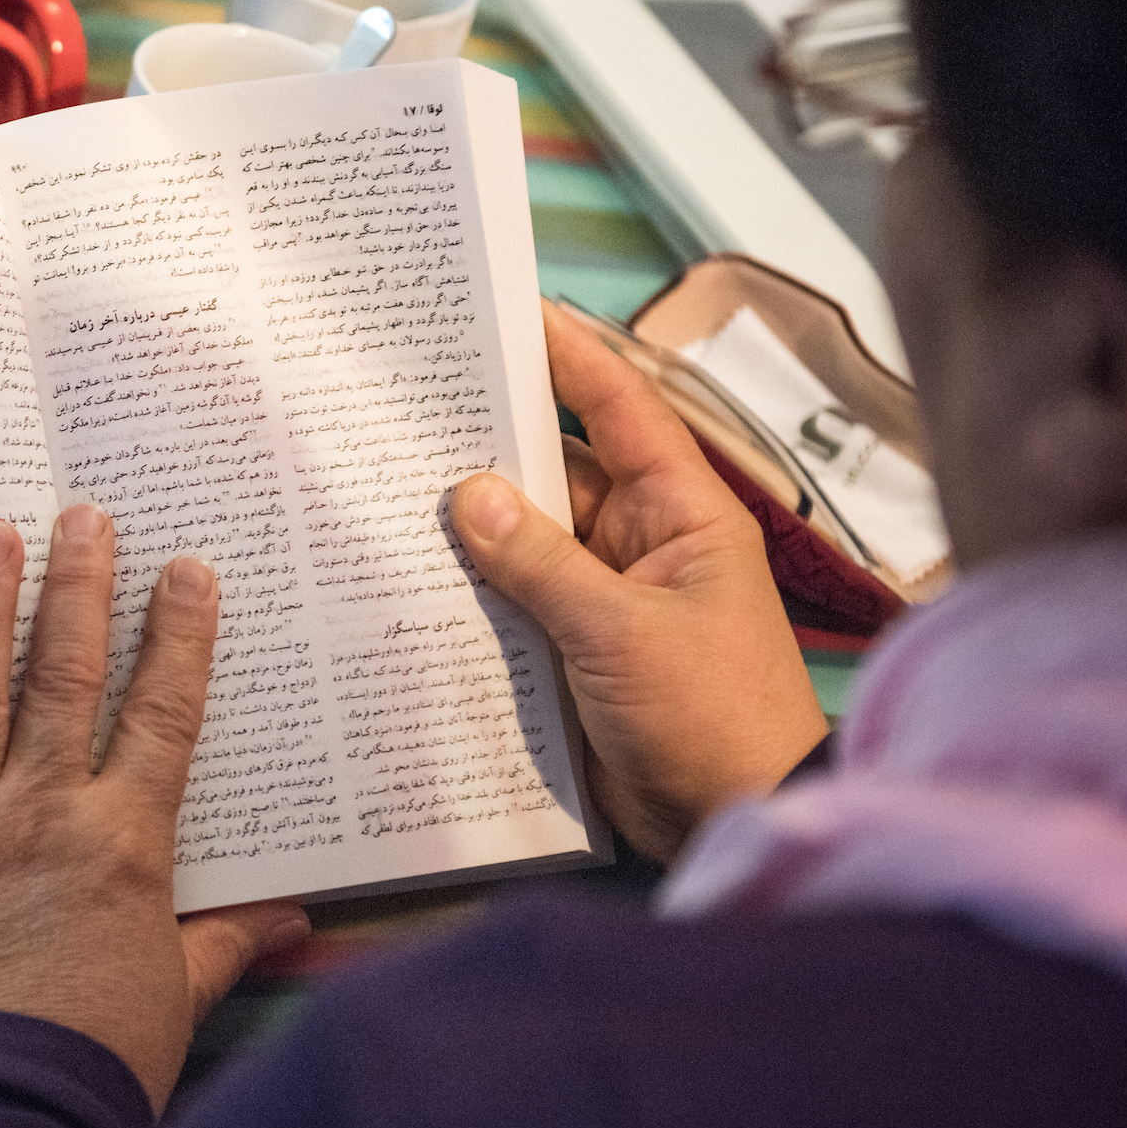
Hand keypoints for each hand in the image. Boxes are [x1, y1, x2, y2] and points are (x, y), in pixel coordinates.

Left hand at [0, 507, 309, 1112]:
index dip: (178, 638)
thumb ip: (227, 942)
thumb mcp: (176, 997)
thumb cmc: (91, 1064)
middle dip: (78, 588)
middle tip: (81, 513)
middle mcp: (40, 813)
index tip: (185, 570)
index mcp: (123, 843)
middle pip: (65, 678)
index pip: (161, 715)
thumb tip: (294, 915)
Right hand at [450, 303, 825, 862]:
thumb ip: (541, 562)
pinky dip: (472, 590)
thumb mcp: (621, 632)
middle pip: (557, 471)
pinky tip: (411, 573)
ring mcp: (608, 599)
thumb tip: (470, 493)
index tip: (513, 309)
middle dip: (492, 441)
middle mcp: (642, 544)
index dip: (571, 355)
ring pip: (527, 539)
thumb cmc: (711, 716)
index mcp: (680, 515)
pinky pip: (517, 601)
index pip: (620, 410)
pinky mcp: (577, 651)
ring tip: (389, 481)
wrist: (737, 818)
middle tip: (413, 400)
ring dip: (472, 524)